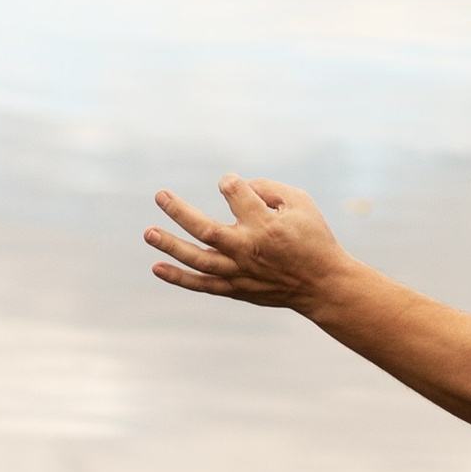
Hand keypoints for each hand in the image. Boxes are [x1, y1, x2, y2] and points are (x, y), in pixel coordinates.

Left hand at [148, 175, 347, 309]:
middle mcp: (248, 249)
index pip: (235, 193)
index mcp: (266, 225)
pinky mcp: (235, 288)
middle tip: (160, 195)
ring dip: (171, 245)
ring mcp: (239, 271)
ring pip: (198, 258)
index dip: (230, 184)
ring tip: (148, 232)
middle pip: (205, 228)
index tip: (231, 184)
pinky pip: (202, 284)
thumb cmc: (313, 239)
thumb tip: (238, 186)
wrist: (322, 284)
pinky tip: (156, 267)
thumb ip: (269, 188)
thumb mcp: (302, 203)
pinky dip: (178, 278)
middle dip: (179, 211)